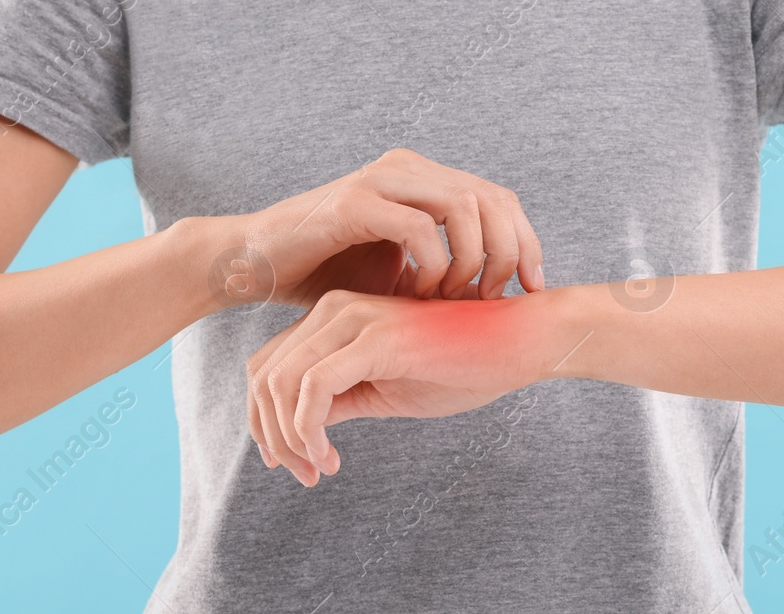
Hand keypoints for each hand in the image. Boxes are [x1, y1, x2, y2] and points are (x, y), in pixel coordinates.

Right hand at [210, 148, 546, 310]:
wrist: (257, 265)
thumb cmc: (328, 274)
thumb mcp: (402, 272)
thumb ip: (447, 268)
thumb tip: (505, 292)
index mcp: (424, 178)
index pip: (499, 199)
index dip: (526, 243)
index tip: (530, 292)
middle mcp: (408, 167)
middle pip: (492, 198)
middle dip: (510, 253)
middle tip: (498, 300)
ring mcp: (382, 179)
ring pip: (464, 204)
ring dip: (474, 259)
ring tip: (458, 299)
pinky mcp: (355, 201)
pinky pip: (419, 227)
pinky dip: (434, 265)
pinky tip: (421, 295)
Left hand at [245, 289, 552, 485]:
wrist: (521, 341)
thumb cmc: (463, 365)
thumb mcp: (386, 389)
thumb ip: (341, 399)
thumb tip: (299, 429)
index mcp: (336, 317)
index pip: (268, 365)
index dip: (268, 421)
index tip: (297, 462)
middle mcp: (336, 309)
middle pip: (262, 373)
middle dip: (269, 433)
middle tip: (301, 474)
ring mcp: (353, 319)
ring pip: (278, 381)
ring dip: (287, 437)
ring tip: (317, 469)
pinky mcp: (374, 338)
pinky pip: (312, 387)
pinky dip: (308, 429)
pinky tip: (330, 457)